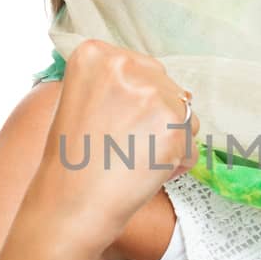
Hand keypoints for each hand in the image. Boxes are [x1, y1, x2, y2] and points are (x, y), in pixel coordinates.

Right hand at [30, 38, 201, 259]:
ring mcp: (151, 94)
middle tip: (123, 146)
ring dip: (169, 140)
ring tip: (133, 160)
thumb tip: (160, 84)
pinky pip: (192, 147)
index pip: (142, 69)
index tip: (112, 124)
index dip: (134, 103)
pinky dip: (176, 165)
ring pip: (185, 116)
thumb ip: (116, 84)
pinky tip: (145, 174)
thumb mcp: (80, 101)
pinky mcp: (173, 127)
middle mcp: (124, 65)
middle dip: (156, 119)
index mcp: (95, 54)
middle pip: (167, 88)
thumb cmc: (71, 161)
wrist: (69, 204)